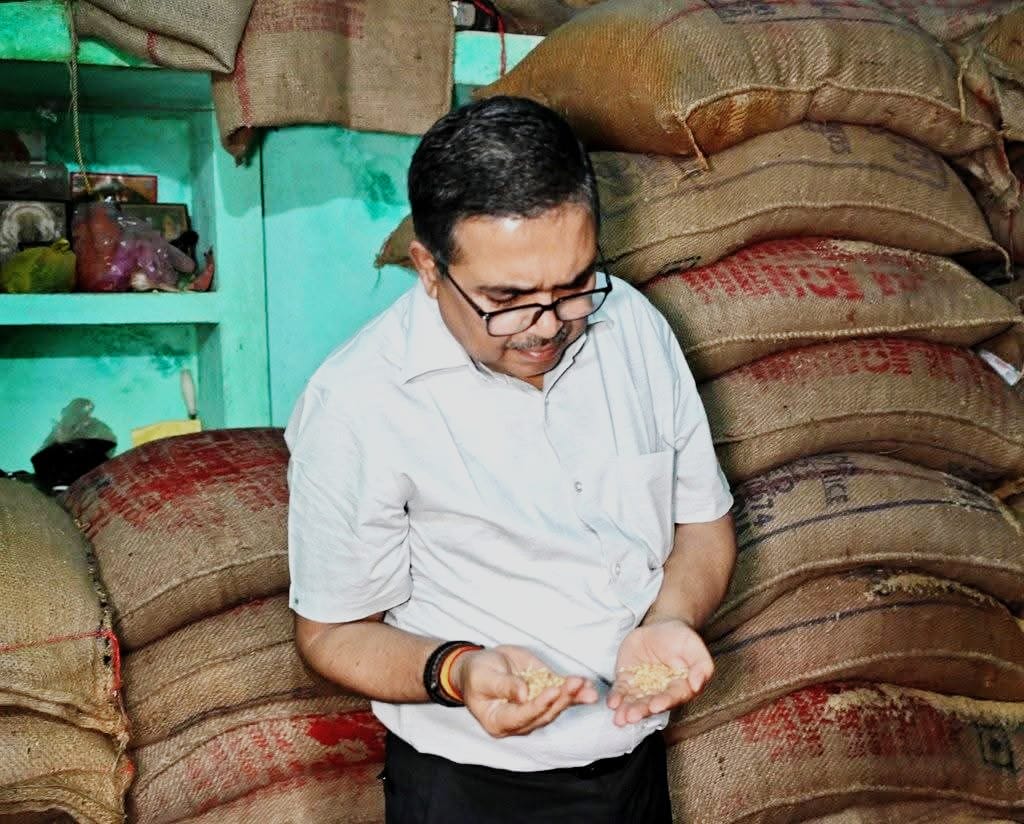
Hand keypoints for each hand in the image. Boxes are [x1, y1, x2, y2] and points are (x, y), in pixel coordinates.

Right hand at [454, 645, 597, 737]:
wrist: (481, 665)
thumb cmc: (476, 674)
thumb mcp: (483, 677)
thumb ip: (503, 686)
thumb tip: (524, 695)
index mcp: (499, 721)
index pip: (522, 716)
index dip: (539, 705)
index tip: (553, 691)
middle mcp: (519, 721)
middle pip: (543, 714)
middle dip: (561, 699)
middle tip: (575, 685)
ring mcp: (533, 709)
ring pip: (555, 707)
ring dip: (573, 697)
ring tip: (586, 688)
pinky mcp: (543, 695)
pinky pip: (560, 696)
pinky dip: (575, 692)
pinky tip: (588, 686)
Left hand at [607, 619, 713, 726]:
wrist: (660, 626)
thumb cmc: (680, 638)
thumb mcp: (694, 647)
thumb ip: (702, 665)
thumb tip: (698, 684)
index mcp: (680, 687)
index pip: (673, 697)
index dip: (664, 702)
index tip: (656, 705)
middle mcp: (660, 691)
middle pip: (651, 703)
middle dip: (641, 711)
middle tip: (632, 716)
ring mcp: (642, 686)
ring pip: (634, 701)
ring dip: (627, 710)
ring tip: (620, 718)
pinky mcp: (627, 679)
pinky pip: (621, 690)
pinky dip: (616, 697)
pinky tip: (612, 703)